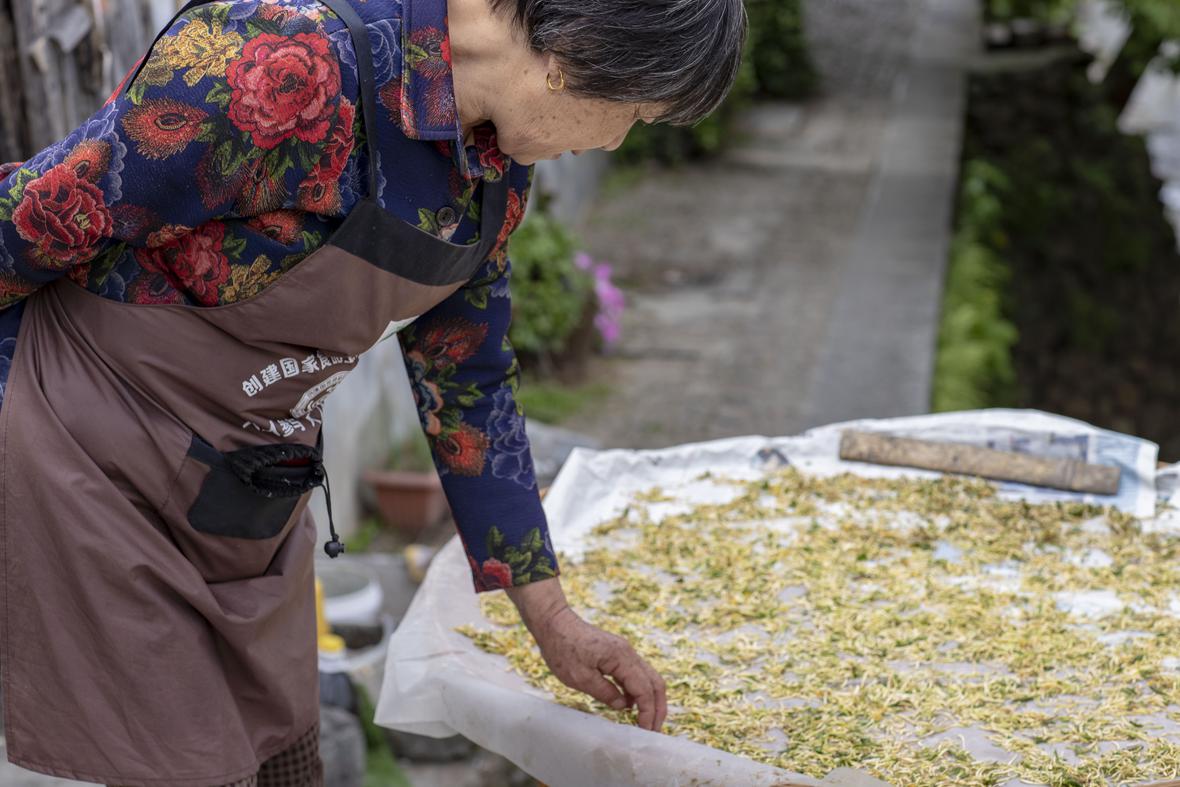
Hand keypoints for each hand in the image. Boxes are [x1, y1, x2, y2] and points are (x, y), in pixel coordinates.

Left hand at [506, 578, 667, 731]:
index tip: (645, 731)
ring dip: (650, 701)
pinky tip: (630, 707)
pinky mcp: (618, 654)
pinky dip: (638, 692)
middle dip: (658, 708)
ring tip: (645, 722)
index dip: (648, 712)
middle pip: (655, 683)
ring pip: (648, 678)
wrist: (554, 624)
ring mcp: (625, 652)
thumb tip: (624, 706)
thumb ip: (605, 692)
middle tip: (653, 731)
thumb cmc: (563, 649)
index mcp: (621, 658)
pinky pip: (636, 675)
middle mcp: (629, 653)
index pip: (645, 689)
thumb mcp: (580, 677)